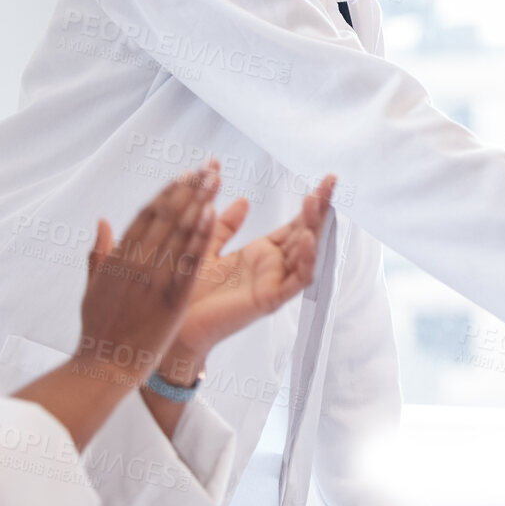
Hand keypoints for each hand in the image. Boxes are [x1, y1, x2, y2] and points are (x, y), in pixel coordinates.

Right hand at [75, 163, 221, 386]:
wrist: (104, 365)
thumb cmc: (98, 330)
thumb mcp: (93, 287)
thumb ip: (99, 252)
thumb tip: (102, 221)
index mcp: (118, 258)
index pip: (146, 216)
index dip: (168, 193)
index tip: (185, 175)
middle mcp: (135, 262)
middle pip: (166, 216)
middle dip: (189, 189)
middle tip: (208, 167)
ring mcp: (153, 278)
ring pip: (179, 232)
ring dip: (199, 202)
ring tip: (215, 179)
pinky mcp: (171, 297)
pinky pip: (189, 261)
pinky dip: (200, 235)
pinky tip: (212, 213)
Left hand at [175, 174, 335, 357]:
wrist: (174, 325)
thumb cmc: (188, 290)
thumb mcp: (206, 247)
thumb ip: (225, 226)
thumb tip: (243, 200)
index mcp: (261, 253)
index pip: (295, 223)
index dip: (312, 203)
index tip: (325, 180)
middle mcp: (274, 267)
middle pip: (306, 233)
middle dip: (320, 208)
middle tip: (330, 181)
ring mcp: (275, 282)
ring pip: (306, 254)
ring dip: (314, 228)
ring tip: (315, 202)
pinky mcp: (270, 299)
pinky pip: (297, 280)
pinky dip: (307, 261)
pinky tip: (308, 240)